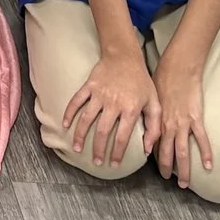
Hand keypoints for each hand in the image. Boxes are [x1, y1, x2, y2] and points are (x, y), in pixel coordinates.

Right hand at [62, 46, 158, 167]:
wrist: (124, 56)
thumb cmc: (141, 81)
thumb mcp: (154, 103)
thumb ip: (154, 127)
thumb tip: (148, 149)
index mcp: (131, 109)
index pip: (122, 136)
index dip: (117, 152)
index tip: (113, 164)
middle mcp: (114, 103)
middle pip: (103, 131)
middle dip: (98, 149)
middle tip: (96, 162)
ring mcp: (99, 94)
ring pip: (87, 118)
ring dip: (81, 135)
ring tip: (77, 148)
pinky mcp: (89, 86)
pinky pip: (76, 101)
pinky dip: (69, 112)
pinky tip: (65, 124)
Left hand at [152, 53, 214, 187]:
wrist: (179, 68)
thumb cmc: (163, 79)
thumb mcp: (151, 97)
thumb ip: (151, 113)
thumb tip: (146, 125)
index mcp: (157, 120)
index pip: (154, 144)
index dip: (155, 158)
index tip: (156, 168)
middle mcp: (168, 125)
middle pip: (167, 153)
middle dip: (167, 169)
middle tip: (168, 181)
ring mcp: (182, 124)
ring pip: (183, 152)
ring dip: (183, 169)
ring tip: (183, 183)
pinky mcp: (196, 119)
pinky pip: (201, 140)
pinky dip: (205, 154)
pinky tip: (208, 166)